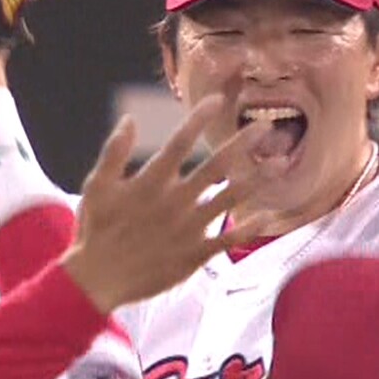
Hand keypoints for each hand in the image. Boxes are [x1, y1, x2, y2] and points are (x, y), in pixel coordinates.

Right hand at [62, 96, 275, 312]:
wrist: (98, 278)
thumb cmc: (96, 230)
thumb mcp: (97, 186)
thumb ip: (114, 151)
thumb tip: (129, 119)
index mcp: (151, 182)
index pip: (180, 142)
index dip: (199, 119)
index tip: (218, 100)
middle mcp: (175, 201)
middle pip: (216, 166)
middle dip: (243, 145)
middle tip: (267, 128)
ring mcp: (188, 228)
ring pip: (231, 199)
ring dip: (258, 180)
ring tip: (282, 164)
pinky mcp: (194, 254)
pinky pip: (227, 239)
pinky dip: (248, 228)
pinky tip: (268, 216)